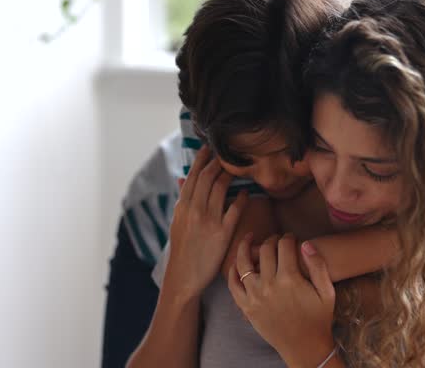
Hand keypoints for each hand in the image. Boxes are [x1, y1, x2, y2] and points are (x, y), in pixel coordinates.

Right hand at [164, 146, 248, 299]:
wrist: (183, 277)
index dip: (202, 159)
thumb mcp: (177, 222)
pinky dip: (242, 199)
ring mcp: (208, 221)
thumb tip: (182, 178)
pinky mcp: (222, 233)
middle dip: (218, 162)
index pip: (193, 176)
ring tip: (238, 167)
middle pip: (208, 177)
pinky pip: (235, 210)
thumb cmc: (182, 249)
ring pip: (221, 188)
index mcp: (182, 206)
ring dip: (230, 175)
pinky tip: (248, 193)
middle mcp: (194, 210)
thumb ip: (183, 200)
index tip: (209, 147)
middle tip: (227, 152)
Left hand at [227, 233, 336, 367]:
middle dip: (272, 240)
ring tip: (249, 238)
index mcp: (290, 279)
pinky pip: (233, 284)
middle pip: (265, 250)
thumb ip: (318, 265)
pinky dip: (233, 271)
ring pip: (243, 263)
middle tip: (277, 240)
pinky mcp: (246, 307)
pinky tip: (237, 263)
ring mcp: (254, 296)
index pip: (284, 246)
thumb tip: (305, 243)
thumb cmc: (319, 318)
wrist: (304, 347)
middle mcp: (269, 285)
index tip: (291, 237)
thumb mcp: (327, 292)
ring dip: (244, 247)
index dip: (289, 237)